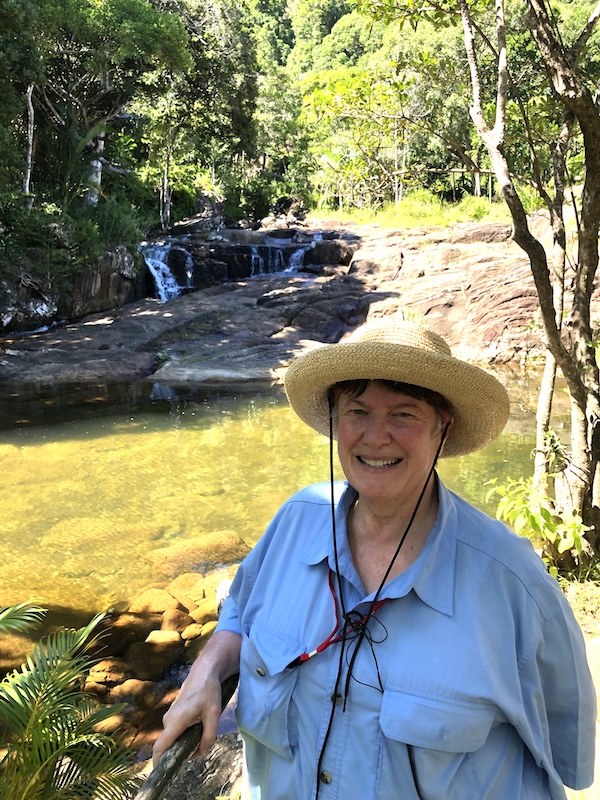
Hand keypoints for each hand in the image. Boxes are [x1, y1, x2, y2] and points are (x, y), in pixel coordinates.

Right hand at [151, 630, 240, 765]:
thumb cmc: (209, 691)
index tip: (161, 772)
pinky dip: (184, 735)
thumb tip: (200, 753)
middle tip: (197, 751)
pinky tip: (198, 729)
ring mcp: (169, 716)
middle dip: (179, 753)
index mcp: (176, 721)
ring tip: (201, 735)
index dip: (158, 762)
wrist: (205, 671)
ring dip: (184, 742)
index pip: (160, 746)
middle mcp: (168, 720)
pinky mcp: (173, 714)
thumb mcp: (214, 715)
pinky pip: (175, 730)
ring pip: (173, 737)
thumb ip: (208, 737)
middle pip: (168, 745)